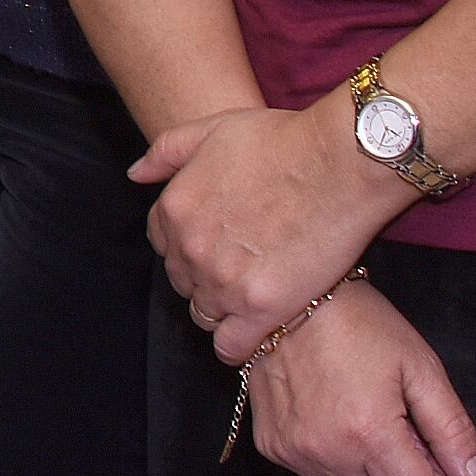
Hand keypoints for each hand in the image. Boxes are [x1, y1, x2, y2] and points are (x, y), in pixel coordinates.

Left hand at [136, 98, 399, 355]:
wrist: (340, 162)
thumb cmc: (283, 140)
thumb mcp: (213, 128)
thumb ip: (167, 152)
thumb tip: (136, 175)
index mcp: (175, 209)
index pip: (162, 244)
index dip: (188, 245)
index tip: (216, 244)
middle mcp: (191, 249)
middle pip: (183, 281)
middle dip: (205, 277)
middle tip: (242, 269)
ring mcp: (223, 281)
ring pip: (205, 314)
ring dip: (224, 309)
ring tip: (255, 297)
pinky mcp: (261, 308)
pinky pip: (232, 346)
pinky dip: (238, 344)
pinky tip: (258, 329)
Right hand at [244, 279, 475, 475]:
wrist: (284, 296)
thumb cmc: (358, 323)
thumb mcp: (420, 367)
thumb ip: (454, 431)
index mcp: (370, 433)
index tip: (432, 450)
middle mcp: (328, 452)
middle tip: (403, 436)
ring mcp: (295, 453)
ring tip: (368, 427)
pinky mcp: (272, 447)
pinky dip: (336, 464)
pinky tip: (335, 421)